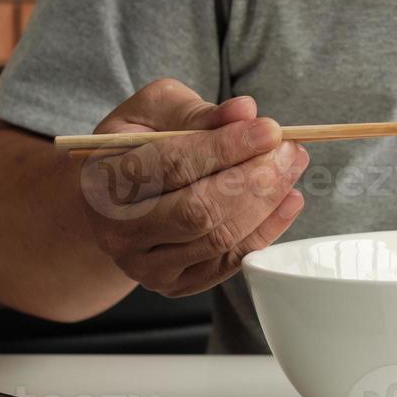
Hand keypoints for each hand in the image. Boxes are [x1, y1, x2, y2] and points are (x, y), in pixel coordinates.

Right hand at [78, 78, 308, 296]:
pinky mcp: (176, 285)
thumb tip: (245, 111)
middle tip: (290, 150)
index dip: (228, 147)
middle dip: (255, 180)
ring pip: (219, 240)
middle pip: (199, 211)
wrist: (114, 200)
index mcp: (105, 179)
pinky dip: (266, 230)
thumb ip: (198, 111)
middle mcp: (119, 231)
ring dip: (267, 203)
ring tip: (291, 167)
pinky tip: (287, 200)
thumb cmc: (138, 144)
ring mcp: (147, 266)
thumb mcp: (155, 110)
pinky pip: (230, 262)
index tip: (271, 130)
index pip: (174, 166)